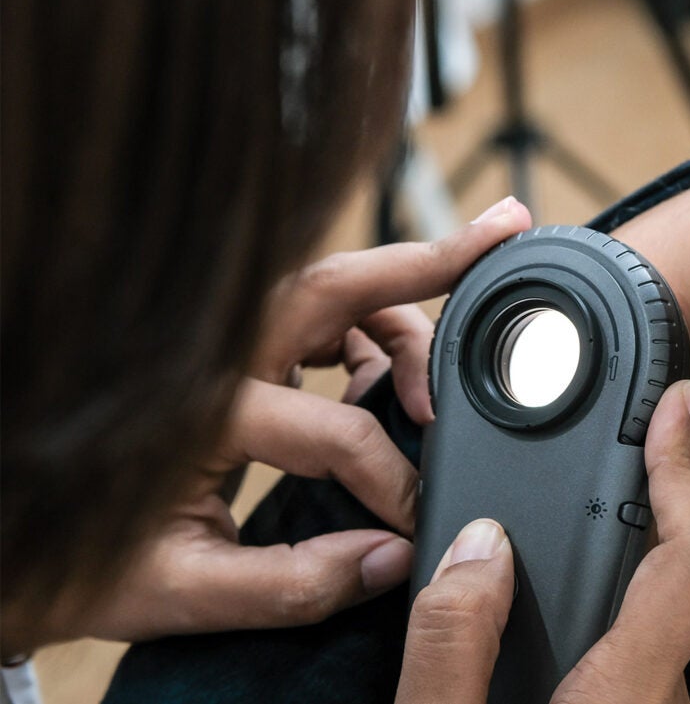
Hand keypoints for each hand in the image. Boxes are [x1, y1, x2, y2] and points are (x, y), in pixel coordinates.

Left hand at [62, 198, 532, 642]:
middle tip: (504, 233)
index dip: (392, 484)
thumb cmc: (84, 555)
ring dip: (402, 314)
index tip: (417, 527)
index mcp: (197, 408)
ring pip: (334, 292)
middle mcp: (212, 352)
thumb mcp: (181, 592)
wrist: (20, 525)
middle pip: (338, 281)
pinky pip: (315, 317)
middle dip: (432, 259)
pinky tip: (391, 376)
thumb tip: (392, 561)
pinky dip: (367, 331)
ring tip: (444, 381)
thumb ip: (294, 585)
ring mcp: (220, 339)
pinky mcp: (229, 344)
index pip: (333, 430)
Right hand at [395, 380, 689, 703]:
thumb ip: (450, 650)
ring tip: (582, 488)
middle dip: (653, 490)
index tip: (680, 406)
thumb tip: (477, 546)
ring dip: (620, 545)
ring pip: (653, 606)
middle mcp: (659, 697)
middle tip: (633, 421)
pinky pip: (635, 639)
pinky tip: (556, 583)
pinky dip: (606, 592)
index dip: (689, 467)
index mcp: (626, 694)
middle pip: (678, 568)